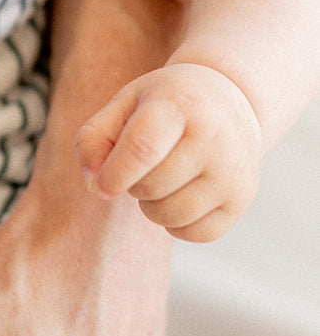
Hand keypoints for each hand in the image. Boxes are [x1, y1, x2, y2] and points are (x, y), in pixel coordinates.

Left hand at [75, 61, 261, 242]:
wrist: (227, 101)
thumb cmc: (163, 106)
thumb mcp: (124, 103)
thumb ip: (93, 138)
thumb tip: (96, 186)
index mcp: (179, 105)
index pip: (142, 150)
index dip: (113, 175)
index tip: (102, 185)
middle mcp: (214, 137)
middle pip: (150, 188)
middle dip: (132, 184)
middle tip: (144, 165)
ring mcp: (233, 171)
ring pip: (170, 216)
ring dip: (152, 206)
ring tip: (162, 178)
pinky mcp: (241, 199)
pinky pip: (193, 233)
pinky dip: (177, 223)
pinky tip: (182, 193)